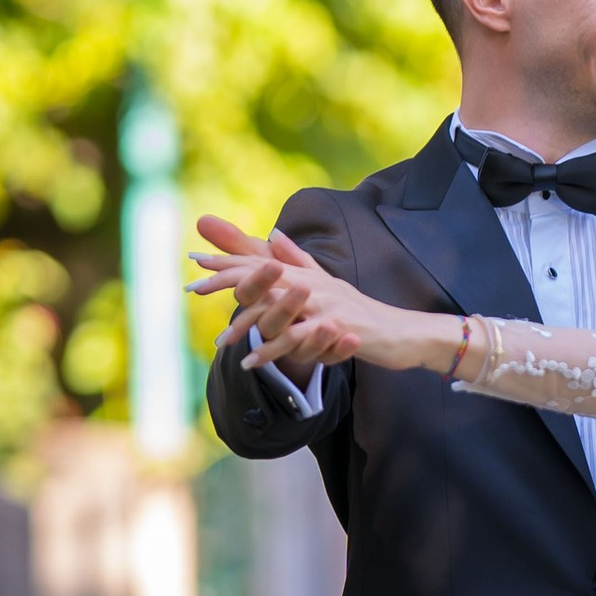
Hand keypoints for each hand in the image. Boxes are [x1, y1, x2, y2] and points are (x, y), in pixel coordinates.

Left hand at [187, 217, 451, 375]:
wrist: (402, 333)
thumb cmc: (362, 312)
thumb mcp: (328, 283)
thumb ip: (299, 260)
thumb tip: (274, 234)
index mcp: (307, 274)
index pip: (262, 262)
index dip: (229, 260)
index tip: (197, 259)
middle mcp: (312, 284)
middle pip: (262, 278)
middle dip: (226, 280)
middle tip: (194, 288)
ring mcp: (323, 306)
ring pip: (276, 311)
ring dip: (246, 326)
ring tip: (221, 342)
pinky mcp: (334, 328)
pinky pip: (296, 340)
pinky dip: (272, 351)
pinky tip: (252, 361)